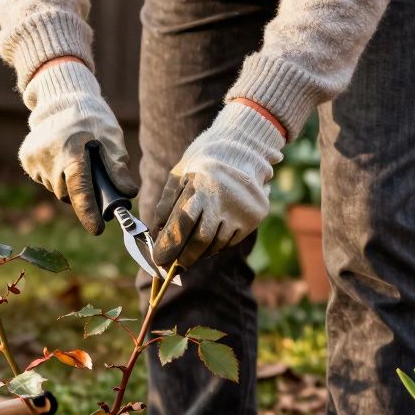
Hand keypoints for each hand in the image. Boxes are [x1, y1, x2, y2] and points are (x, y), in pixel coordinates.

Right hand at [19, 59, 136, 234]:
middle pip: (68, 193)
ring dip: (68, 183)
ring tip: (75, 160)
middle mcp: (49, 156)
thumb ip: (118, 165)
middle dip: (82, 193)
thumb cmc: (91, 118)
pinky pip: (45, 179)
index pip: (80, 188)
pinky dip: (55, 174)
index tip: (97, 229)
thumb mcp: (111, 137)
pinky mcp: (26, 158)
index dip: (89, 211)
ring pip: (56, 187)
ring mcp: (35, 158)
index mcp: (72, 150)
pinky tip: (61, 157)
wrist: (61, 98)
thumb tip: (128, 192)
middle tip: (93, 178)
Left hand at [153, 102, 284, 267]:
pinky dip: (217, 245)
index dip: (168, 246)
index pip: (181, 225)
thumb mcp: (181, 173)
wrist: (244, 148)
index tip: (159, 259)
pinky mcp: (255, 216)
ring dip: (200, 253)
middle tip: (172, 265)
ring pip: (216, 244)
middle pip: (199, 241)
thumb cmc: (204, 162)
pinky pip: (232, 240)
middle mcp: (222, 200)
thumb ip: (167, 201)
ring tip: (189, 252)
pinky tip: (209, 241)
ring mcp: (241, 209)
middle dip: (183, 257)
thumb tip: (158, 231)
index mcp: (200, 187)